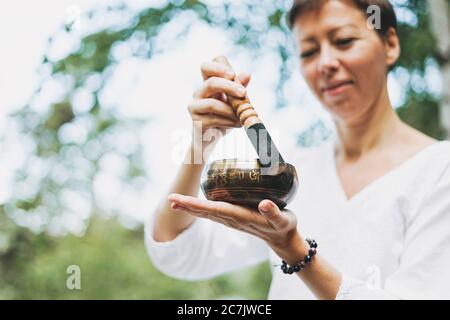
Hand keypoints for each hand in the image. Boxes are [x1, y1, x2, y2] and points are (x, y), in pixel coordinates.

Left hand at [167, 193, 302, 253]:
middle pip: (204, 211)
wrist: (283, 237)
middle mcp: (231, 219)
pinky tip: (193, 204)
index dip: (195, 205)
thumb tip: (265, 204)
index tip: (180, 201)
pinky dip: (200, 207)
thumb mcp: (282, 220)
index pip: (213, 209)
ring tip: (174, 201)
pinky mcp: (233, 217)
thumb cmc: (283, 226)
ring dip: (190, 207)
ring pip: (206, 212)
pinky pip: (212, 211)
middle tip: (169, 199)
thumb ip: (273, 213)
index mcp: (239, 217)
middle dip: (187, 205)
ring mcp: (231, 219)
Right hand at [189, 56, 250, 151]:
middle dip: (229, 86)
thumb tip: (247, 74)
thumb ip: (240, 89)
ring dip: (231, 111)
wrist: (211, 140)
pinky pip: (214, 119)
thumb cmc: (224, 118)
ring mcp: (195, 106)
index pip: (207, 66)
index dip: (219, 67)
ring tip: (241, 117)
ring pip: (212, 104)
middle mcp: (199, 92)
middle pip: (210, 81)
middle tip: (244, 93)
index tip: (233, 75)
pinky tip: (237, 124)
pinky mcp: (196, 121)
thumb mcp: (236, 103)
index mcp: (208, 84)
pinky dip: (229, 122)